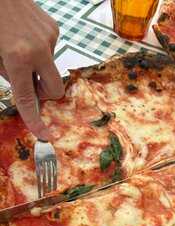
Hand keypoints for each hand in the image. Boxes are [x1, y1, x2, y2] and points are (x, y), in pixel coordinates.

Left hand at [0, 0, 64, 140]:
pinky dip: (39, 51)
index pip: (27, 98)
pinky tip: (26, 36)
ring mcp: (49, 38)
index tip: (44, 135)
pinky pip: (50, 51)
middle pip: (54, 90)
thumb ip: (7, 75)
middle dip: (44, 93)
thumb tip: (25, 86)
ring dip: (38, 67)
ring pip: (50, 69)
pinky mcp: (54, 28)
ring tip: (19, 46)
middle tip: (29, 82)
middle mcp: (38, 49)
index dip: (35, 120)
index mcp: (17, 57)